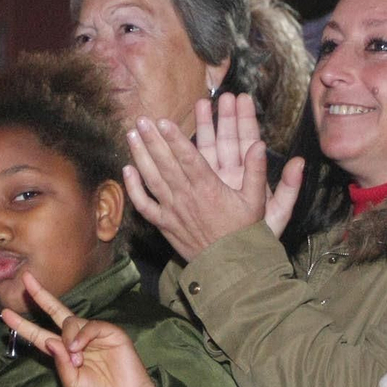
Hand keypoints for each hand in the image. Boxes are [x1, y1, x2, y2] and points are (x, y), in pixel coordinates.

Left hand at [0, 271, 154, 386]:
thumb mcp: (71, 384)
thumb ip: (60, 363)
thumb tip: (51, 341)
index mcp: (64, 352)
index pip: (39, 334)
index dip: (23, 325)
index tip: (4, 314)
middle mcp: (76, 339)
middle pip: (55, 311)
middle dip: (40, 296)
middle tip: (26, 279)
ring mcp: (93, 334)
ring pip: (71, 321)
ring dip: (68, 337)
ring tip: (77, 358)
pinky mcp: (110, 332)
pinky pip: (90, 325)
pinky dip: (82, 335)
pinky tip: (80, 348)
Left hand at [122, 94, 303, 260]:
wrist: (229, 267)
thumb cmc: (244, 233)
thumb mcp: (257, 202)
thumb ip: (257, 172)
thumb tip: (259, 145)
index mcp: (209, 189)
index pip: (188, 159)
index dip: (175, 139)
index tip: (163, 122)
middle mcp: (186, 198)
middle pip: (165, 164)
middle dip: (152, 140)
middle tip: (141, 120)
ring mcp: (172, 211)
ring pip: (151, 180)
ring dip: (140, 156)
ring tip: (131, 135)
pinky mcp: (164, 224)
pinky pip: (144, 205)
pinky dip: (134, 188)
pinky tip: (127, 170)